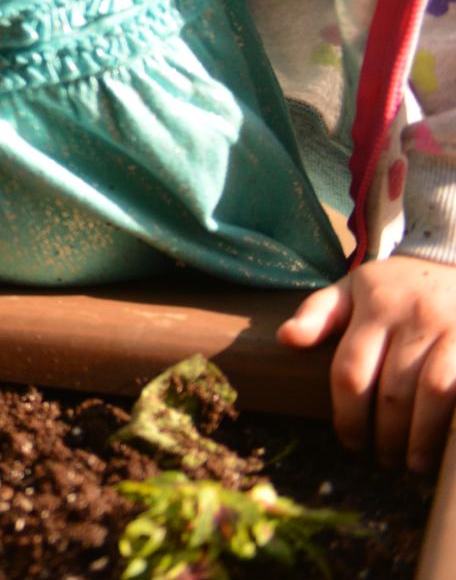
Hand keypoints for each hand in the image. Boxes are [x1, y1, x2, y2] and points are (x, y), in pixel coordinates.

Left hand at [279, 256, 455, 470]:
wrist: (451, 259)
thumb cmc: (395, 285)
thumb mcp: (351, 287)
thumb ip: (317, 313)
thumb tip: (286, 339)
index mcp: (374, 308)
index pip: (352, 371)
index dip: (348, 414)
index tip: (350, 441)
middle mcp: (414, 319)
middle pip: (393, 391)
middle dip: (385, 434)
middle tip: (381, 459)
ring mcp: (452, 331)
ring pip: (435, 394)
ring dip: (423, 437)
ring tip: (412, 463)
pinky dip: (455, 422)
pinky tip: (448, 446)